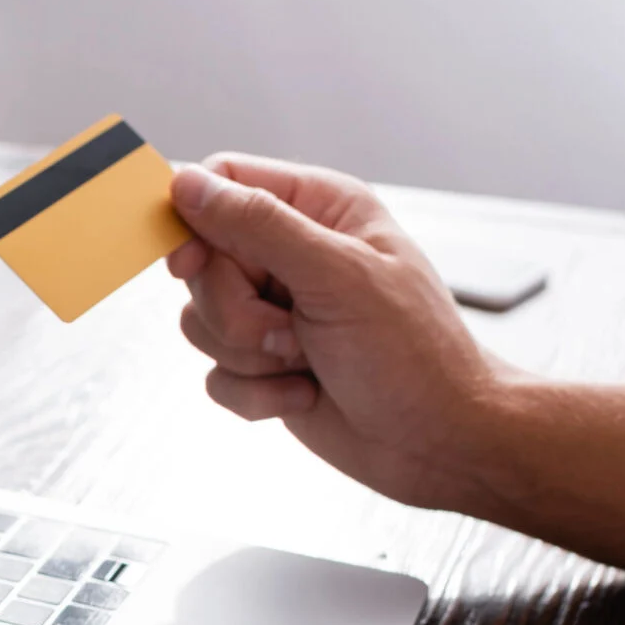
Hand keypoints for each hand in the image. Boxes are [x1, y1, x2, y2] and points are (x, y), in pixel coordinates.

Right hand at [166, 154, 515, 514]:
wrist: (438, 443)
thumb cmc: (413, 354)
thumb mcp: (337, 276)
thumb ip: (258, 224)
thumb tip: (185, 185)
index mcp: (319, 208)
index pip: (224, 181)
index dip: (194, 220)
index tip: (191, 265)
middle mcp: (291, 254)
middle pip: (202, 261)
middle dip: (235, 309)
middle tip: (291, 330)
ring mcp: (274, 312)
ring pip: (199, 320)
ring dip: (248, 353)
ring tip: (306, 360)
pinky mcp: (263, 365)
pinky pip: (214, 373)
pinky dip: (255, 393)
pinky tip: (304, 393)